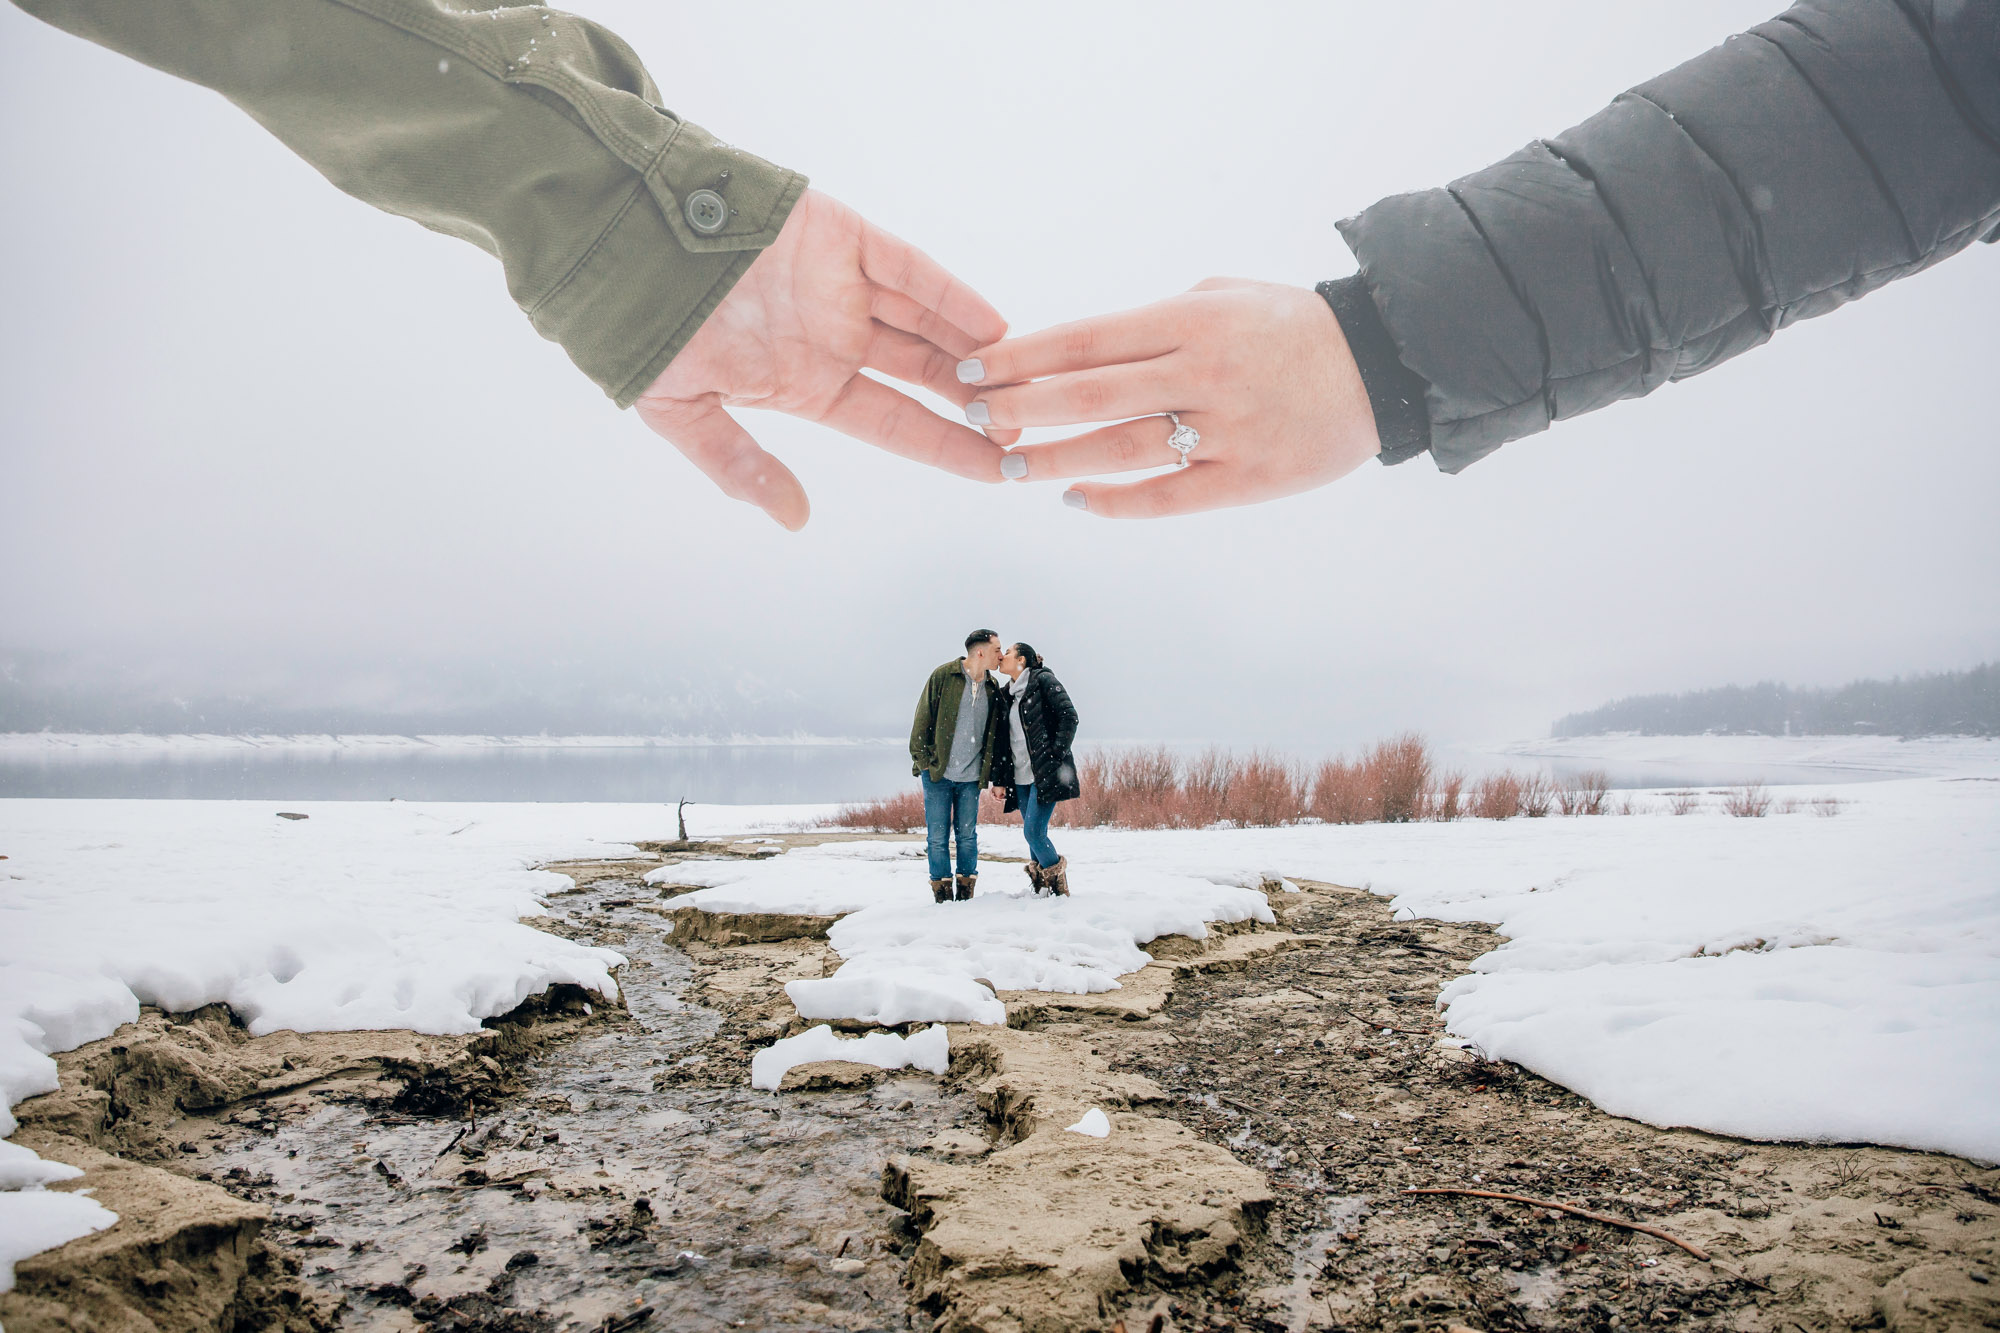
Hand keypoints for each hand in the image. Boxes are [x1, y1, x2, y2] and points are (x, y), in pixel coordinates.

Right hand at [636, 189, 1016, 529]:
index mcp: (807, 383)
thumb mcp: (684, 413)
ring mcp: (842, 284)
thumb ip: (741, 465)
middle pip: (926, 375)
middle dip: (978, 401)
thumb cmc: (641, 331)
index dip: (949, 447)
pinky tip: (991, 323)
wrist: (614, 243)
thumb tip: (795, 520)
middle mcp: (835, 336)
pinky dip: (949, 293)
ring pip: (928, 321)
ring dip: (975, 349)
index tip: (1002, 470)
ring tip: (1024, 378)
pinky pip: (907, 267)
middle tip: (1030, 426)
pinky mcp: (841, 235)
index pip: (895, 423)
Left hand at [958, 278, 1380, 517]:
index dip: (1022, 355)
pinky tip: (1077, 499)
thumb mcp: (1226, 294)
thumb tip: (1088, 348)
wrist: (1382, 365)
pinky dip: (1117, 501)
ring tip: (1008, 465)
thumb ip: (1159, 320)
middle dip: (1020, 407)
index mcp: (1191, 320)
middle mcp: (1202, 373)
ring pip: (1119, 449)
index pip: (1086, 339)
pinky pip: (1167, 497)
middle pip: (1089, 395)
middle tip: (970, 418)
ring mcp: (1224, 431)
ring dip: (1055, 458)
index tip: (974, 367)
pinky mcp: (1246, 480)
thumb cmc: (1293, 325)